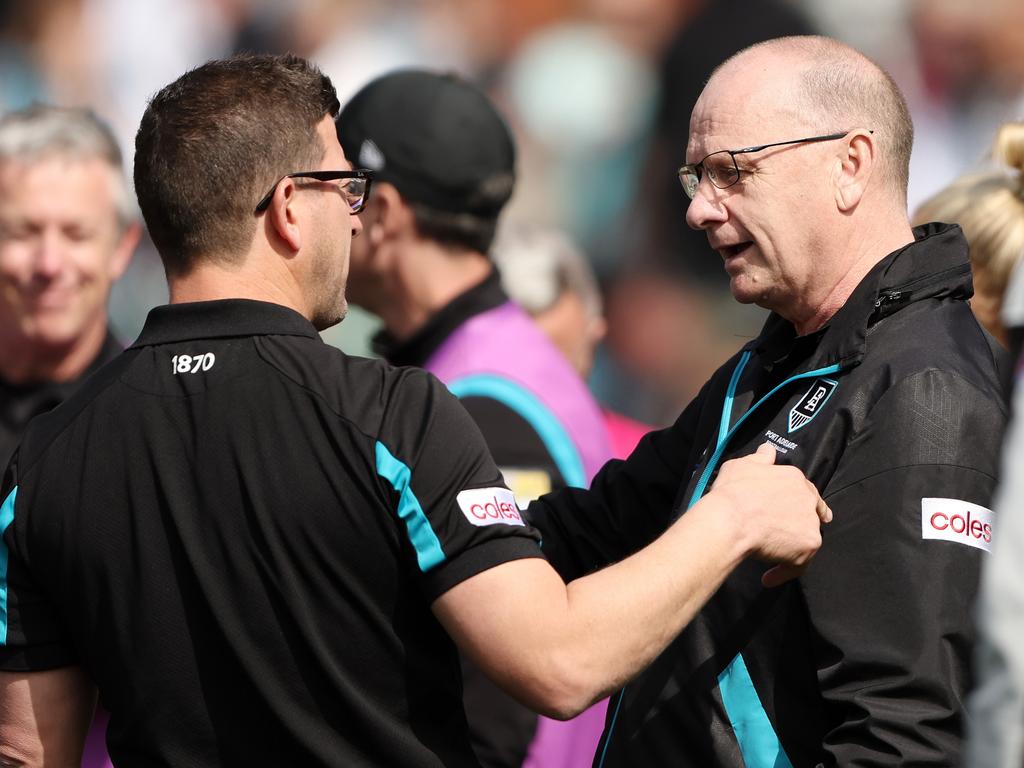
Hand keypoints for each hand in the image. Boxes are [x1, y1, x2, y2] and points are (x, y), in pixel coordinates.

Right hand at [709, 443, 829, 586]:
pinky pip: (797, 565)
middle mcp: (808, 499)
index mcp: (794, 478)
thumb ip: (759, 459)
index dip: (796, 502)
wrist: (730, 519)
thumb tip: (768, 450)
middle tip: (783, 536)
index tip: (787, 511)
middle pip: (812, 514)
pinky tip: (768, 578)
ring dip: (791, 548)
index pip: (804, 490)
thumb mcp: (742, 465)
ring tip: (772, 557)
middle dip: (799, 524)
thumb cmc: (733, 491)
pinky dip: (783, 572)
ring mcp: (811, 524)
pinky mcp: (808, 547)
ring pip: (806, 539)